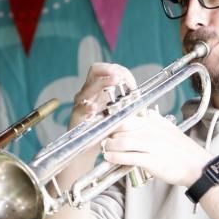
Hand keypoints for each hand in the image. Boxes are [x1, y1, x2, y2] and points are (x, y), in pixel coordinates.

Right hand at [55, 63, 140, 186]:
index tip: (132, 84)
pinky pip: (80, 108)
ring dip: (102, 83)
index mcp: (99, 89)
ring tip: (114, 82)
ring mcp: (81, 103)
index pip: (109, 69)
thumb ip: (125, 103)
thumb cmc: (102, 131)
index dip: (121, 71)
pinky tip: (94, 109)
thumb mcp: (116, 114)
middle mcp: (88, 92)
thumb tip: (142, 96)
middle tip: (121, 78)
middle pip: (95, 70)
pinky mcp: (76, 116)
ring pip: (88, 87)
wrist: (85, 150)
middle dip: (110, 71)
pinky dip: (87, 107)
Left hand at [100, 110, 211, 186]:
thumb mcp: (170, 130)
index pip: (129, 117)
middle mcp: (152, 131)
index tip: (106, 127)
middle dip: (108, 135)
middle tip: (104, 140)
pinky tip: (110, 158)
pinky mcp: (151, 160)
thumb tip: (145, 115)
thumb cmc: (184, 152)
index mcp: (155, 123)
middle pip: (122, 128)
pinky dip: (115, 157)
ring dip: (109, 147)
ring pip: (121, 142)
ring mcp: (151, 145)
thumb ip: (156, 122)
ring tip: (105, 150)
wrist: (198, 167)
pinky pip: (127, 157)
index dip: (114, 122)